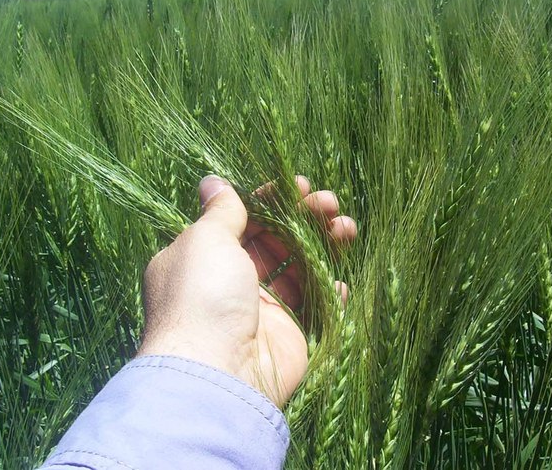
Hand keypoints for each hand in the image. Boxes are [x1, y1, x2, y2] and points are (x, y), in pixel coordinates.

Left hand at [136, 175, 356, 407]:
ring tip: (347, 227)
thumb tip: (213, 181)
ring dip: (326, 244)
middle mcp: (231, 281)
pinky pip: (314, 307)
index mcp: (205, 257)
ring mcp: (261, 310)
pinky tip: (339, 280)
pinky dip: (330, 292)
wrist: (217, 371)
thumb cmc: (204, 295)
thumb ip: (221, 211)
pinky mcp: (287, 335)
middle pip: (277, 240)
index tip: (298, 186)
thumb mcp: (206, 240)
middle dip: (306, 218)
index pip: (244, 219)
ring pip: (301, 268)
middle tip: (330, 203)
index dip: (273, 201)